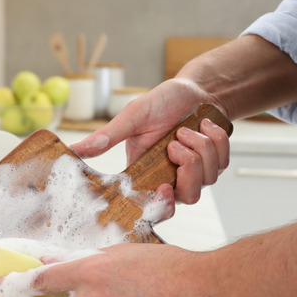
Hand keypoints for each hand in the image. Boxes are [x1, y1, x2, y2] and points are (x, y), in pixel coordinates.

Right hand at [69, 78, 229, 203]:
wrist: (196, 89)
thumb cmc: (162, 101)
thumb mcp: (133, 116)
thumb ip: (108, 136)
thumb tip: (74, 150)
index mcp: (146, 172)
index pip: (152, 205)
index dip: (161, 206)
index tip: (164, 188)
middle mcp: (170, 178)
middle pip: (188, 197)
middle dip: (189, 168)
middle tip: (176, 144)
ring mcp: (195, 173)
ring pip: (208, 178)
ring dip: (201, 146)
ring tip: (187, 128)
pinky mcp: (215, 164)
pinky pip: (221, 162)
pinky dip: (215, 138)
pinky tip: (204, 125)